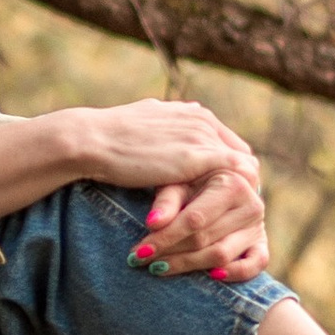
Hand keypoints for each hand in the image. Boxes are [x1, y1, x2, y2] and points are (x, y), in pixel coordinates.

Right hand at [69, 103, 267, 283]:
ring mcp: (202, 137)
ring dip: (242, 195)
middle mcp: (203, 120)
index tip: (226, 195)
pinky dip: (233, 200)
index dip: (229, 170)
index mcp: (192, 113)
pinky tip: (228, 220)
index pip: (228, 143)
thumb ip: (165, 129)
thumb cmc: (107, 139)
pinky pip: (232, 179)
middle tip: (238, 212)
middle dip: (242, 184)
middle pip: (242, 155)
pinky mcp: (198, 157)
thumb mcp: (144, 126)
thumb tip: (169, 132)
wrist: (92, 140)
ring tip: (236, 222)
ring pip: (243, 169)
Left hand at [134, 164, 269, 283]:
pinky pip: (256, 264)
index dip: (165, 238)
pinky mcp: (261, 243)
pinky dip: (235, 273)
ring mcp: (258, 226)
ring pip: (222, 255)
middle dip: (170, 253)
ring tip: (158, 268)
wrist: (219, 182)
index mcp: (232, 183)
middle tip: (140, 261)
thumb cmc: (192, 182)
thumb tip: (152, 224)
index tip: (139, 251)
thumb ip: (166, 201)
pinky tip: (211, 276)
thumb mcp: (177, 183)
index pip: (194, 219)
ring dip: (188, 266)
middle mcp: (251, 204)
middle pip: (204, 239)